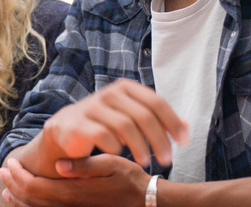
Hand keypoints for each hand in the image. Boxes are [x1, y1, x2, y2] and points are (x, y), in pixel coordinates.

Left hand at [0, 154, 148, 206]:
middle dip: (14, 186)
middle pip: (32, 201)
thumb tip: (59, 166)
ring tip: (8, 189)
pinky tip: (27, 203)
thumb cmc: (130, 179)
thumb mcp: (111, 164)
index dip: (19, 176)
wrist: (148, 202)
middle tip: (2, 172)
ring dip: (20, 200)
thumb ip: (84, 166)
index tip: (10, 163)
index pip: (36, 186)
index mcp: (75, 192)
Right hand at [39, 79, 188, 169]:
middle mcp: (108, 93)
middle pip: (143, 115)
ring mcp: (91, 107)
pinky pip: (105, 137)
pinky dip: (116, 148)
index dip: (173, 122)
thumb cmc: (102, 125)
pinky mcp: (79, 124)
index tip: (183, 142)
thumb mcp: (130, 118)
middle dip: (159, 140)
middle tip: (168, 159)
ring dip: (141, 147)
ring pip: (126, 126)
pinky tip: (119, 154)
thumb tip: (186, 126)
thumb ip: (156, 120)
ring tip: (146, 162)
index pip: (155, 102)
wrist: (64, 132)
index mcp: (124, 88)